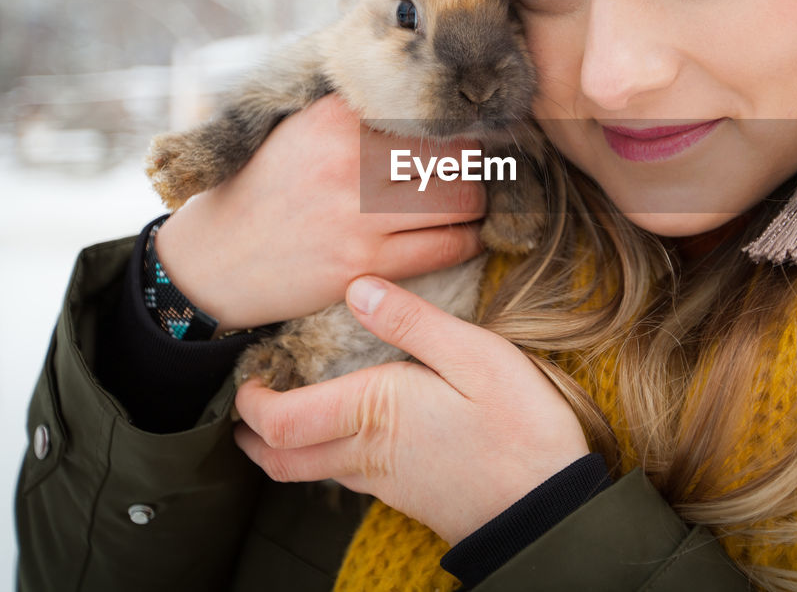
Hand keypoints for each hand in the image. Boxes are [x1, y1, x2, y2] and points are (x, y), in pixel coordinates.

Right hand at [154, 94, 486, 330]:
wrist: (213, 260)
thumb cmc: (265, 189)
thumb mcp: (297, 130)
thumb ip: (352, 109)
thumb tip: (420, 87)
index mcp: (335, 118)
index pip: (429, 107)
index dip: (457, 120)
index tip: (469, 128)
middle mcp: (350, 159)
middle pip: (458, 151)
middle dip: (474, 164)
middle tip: (475, 172)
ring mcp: (360, 215)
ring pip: (464, 200)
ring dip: (476, 204)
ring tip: (469, 204)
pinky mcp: (366, 264)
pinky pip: (449, 247)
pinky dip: (468, 241)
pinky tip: (463, 237)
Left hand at [233, 276, 590, 545]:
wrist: (547, 508)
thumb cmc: (519, 426)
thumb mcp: (475, 355)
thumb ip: (413, 322)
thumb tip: (359, 288)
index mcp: (373, 413)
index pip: (282, 421)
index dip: (251, 403)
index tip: (249, 376)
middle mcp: (367, 454)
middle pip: (282, 459)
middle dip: (253, 435)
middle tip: (249, 406)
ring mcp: (385, 482)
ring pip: (310, 473)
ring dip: (285, 447)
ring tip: (289, 414)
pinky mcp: (406, 495)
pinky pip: (346, 478)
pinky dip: (324, 456)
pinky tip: (350, 432)